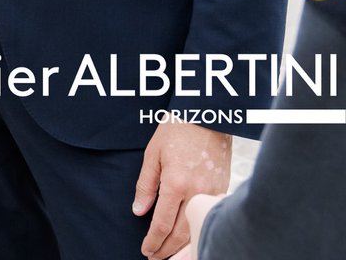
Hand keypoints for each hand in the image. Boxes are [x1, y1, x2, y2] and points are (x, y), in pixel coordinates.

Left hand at [133, 121, 230, 257]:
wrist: (207, 115)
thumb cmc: (176, 130)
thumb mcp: (153, 153)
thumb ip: (146, 185)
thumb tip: (138, 211)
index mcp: (176, 183)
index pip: (162, 223)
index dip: (153, 241)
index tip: (146, 250)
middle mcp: (196, 193)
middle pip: (181, 234)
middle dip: (166, 250)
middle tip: (154, 258)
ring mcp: (213, 194)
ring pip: (197, 232)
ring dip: (183, 248)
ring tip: (170, 256)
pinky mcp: (223, 192)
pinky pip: (209, 220)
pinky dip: (199, 235)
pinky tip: (190, 240)